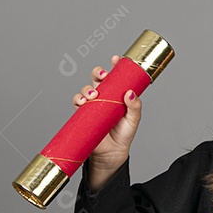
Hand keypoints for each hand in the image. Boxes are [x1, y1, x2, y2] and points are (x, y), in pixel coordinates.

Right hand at [72, 54, 142, 170]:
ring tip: (94, 95)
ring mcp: (93, 104)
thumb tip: (130, 93)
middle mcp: (104, 96)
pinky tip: (83, 102)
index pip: (116, 76)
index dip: (115, 65)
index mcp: (117, 93)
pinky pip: (77, 102)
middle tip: (103, 76)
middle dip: (98, 72)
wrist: (112, 153)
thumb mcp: (134, 119)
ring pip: (86, 88)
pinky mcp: (83, 113)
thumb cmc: (124, 133)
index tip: (116, 59)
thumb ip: (135, 106)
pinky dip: (78, 99)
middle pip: (97, 78)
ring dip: (88, 88)